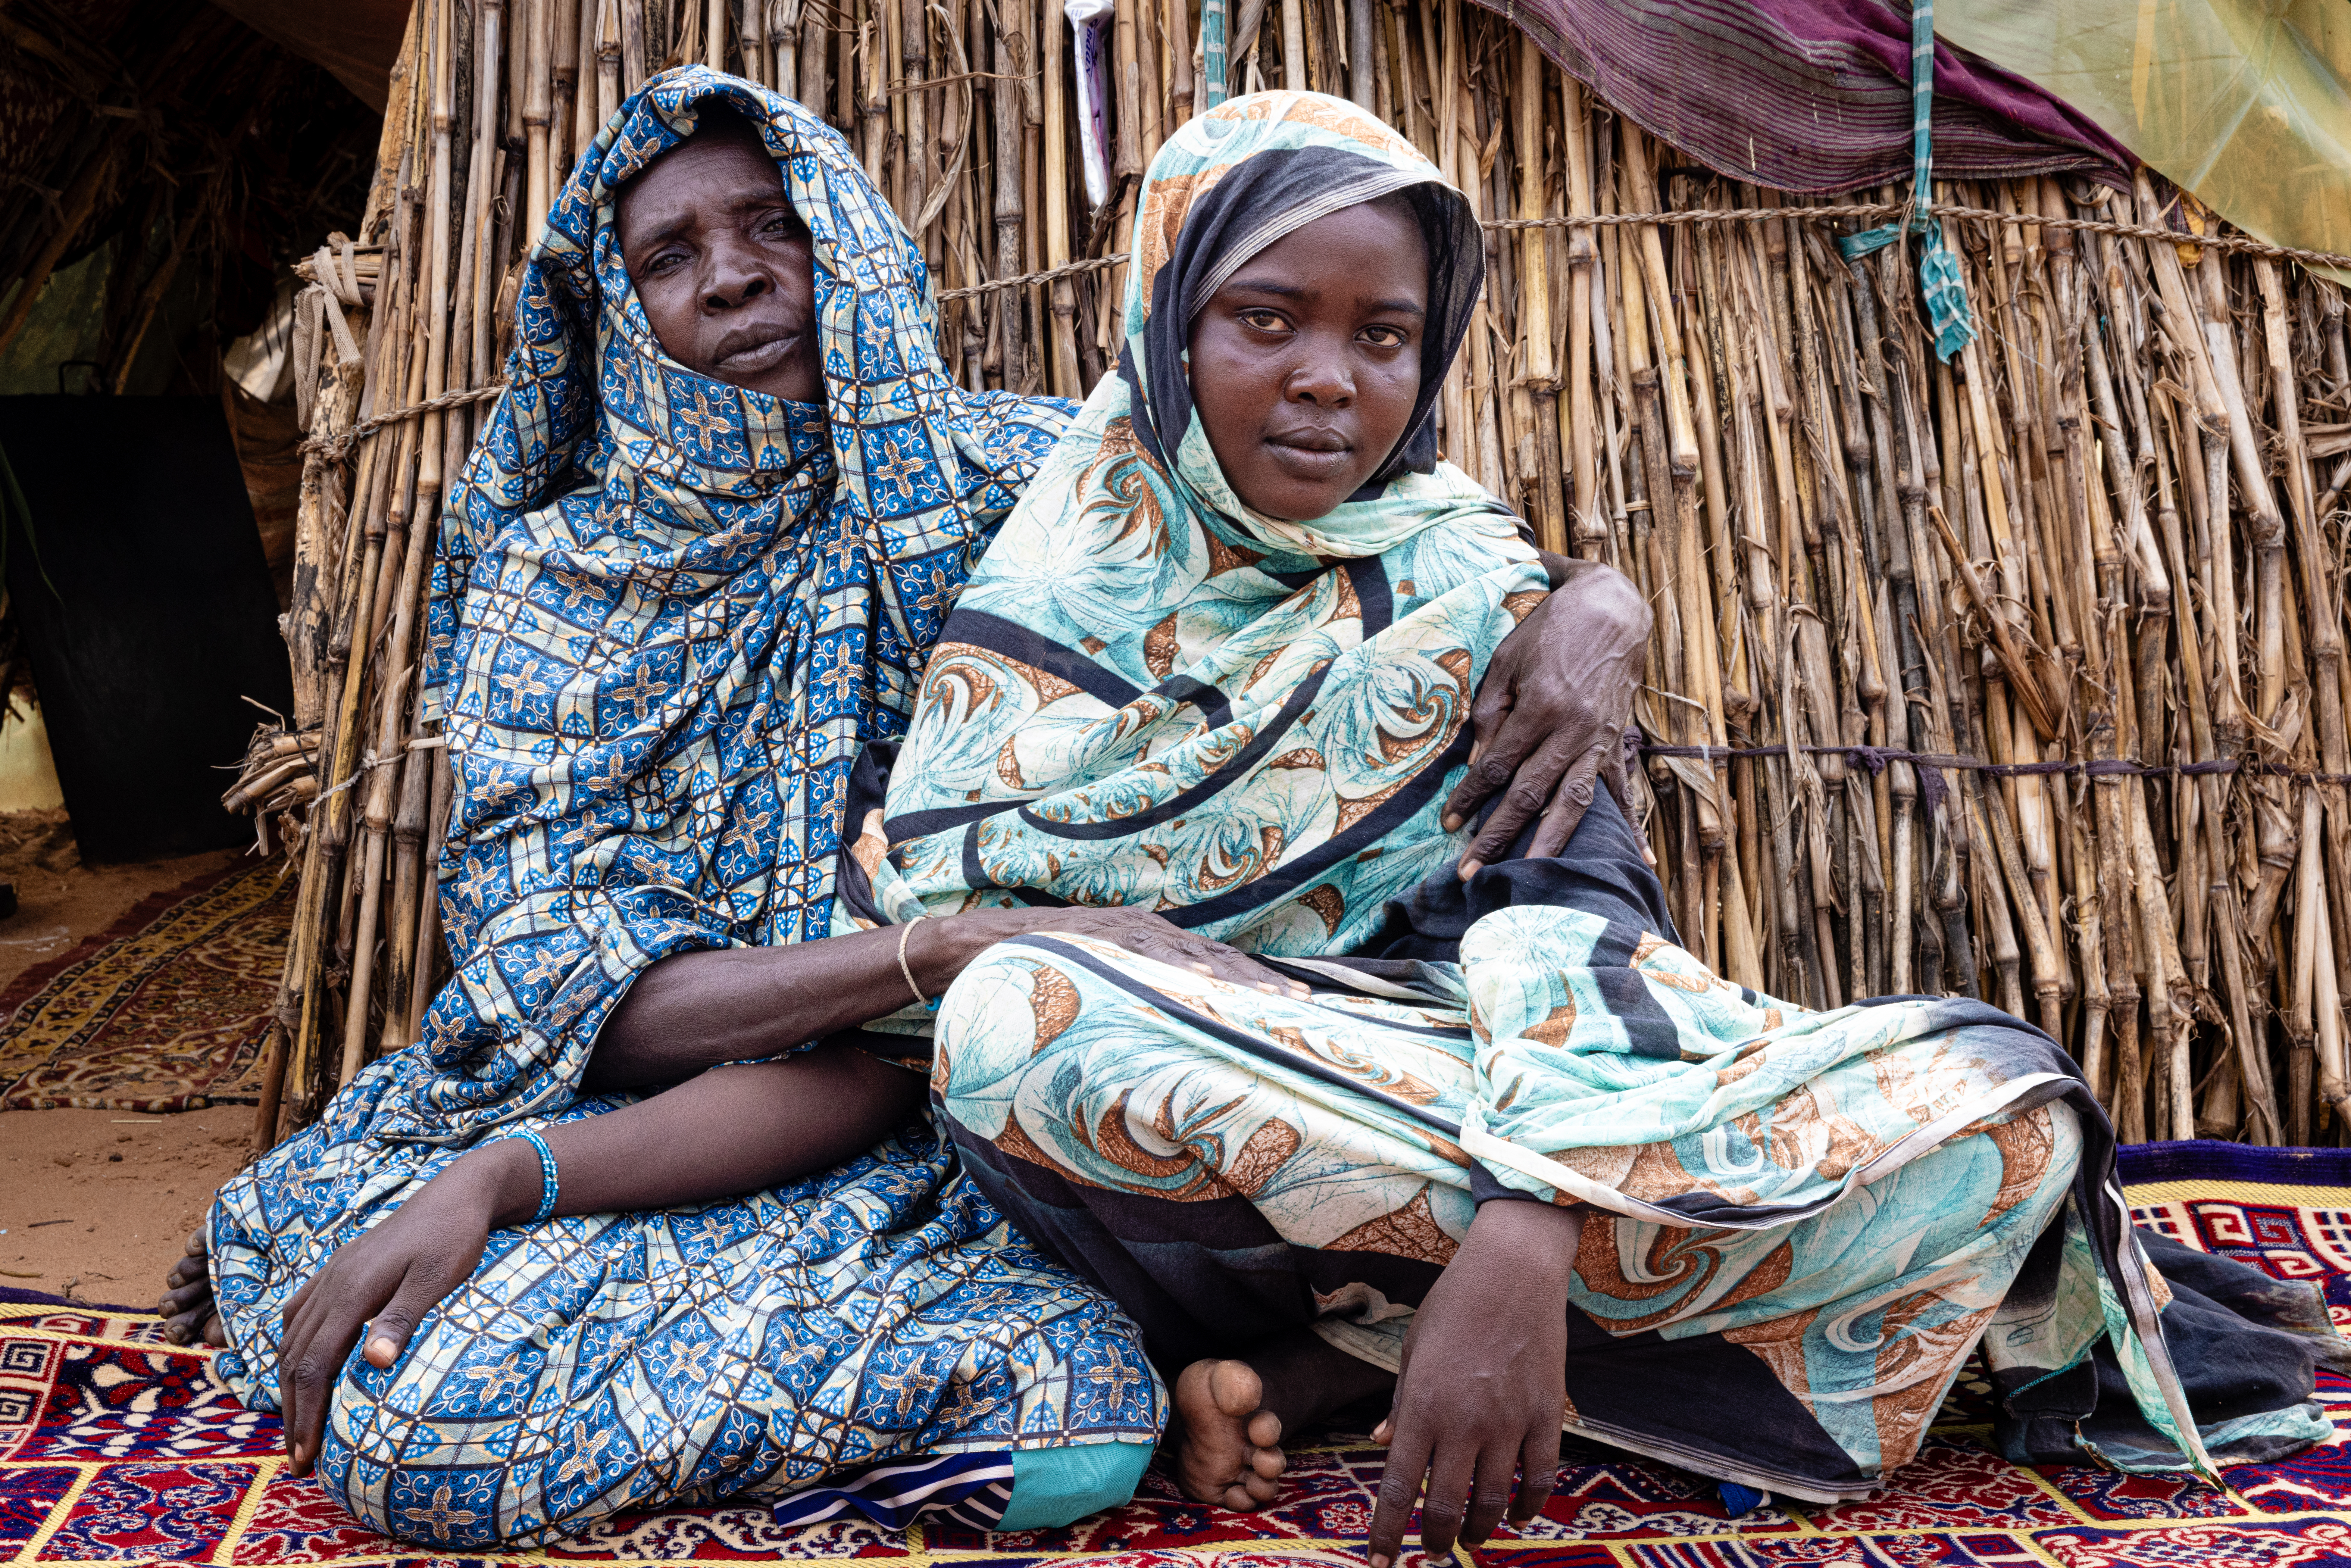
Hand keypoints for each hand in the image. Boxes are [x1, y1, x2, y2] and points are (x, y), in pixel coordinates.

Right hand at [275, 1139, 535, 1474]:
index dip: (305, 1413)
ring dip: (290, 1383)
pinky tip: (300, 1366)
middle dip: (293, 1411)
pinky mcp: (340, 1269)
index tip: (306, 1455)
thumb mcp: (436, 1279)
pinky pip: (300, 1313)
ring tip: (298, 1424)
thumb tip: (374, 1362)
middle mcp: (332, 1284)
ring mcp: (332, 1275)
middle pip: (295, 1358)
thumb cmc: (454, 1238)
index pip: (314, 1365)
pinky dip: (294, 1346)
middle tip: (298, 1458)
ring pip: (292, 1338)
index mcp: (351, 1291)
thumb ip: (403, 1318)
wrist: (458, 1194)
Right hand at [920, 905, 1309, 1000]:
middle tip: (1301, 1009)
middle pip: (1213, 958)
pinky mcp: (1092, 937)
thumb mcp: (1095, 991)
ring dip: (1229, 979)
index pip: (1214, 964)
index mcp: (1148, 943)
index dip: (1256, 983)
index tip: (1298, 1006)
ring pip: (1186, 955)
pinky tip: (1199, 986)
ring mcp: (1117, 932)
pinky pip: (1138, 955)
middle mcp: (1141, 931)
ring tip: (1267, 1003)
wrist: (967, 950)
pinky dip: (1171, 969)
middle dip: (1259, 982)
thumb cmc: (1035, 977)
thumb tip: (1167, 1040)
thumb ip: (1131, 1004)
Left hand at [1366, 1200, 1583, 1566]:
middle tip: (1434, 1551)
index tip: (1381, 1563)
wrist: (1513, 1270)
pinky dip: (1528, 1505)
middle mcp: (1463, 1422)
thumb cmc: (1454, 1305)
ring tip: (1470, 1538)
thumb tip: (1384, 1443)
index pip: (1398, 1487)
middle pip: (1446, 1506)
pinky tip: (1517, 1515)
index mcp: (1422, 1406)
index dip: (1387, 1533)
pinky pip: (1539, 1477)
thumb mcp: (1412, 1350)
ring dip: (1479, 1529)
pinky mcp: (1546, 1415)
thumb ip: (1402, 1404)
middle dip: (1437, 1540)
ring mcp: (1509, 1422)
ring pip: (1492, 1500)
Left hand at [1443, 558, 1648, 877]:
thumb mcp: (1508, 660)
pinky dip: (1630, 828)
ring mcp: (1600, 741)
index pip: (1498, 765)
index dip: (1469, 796)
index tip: (1447, 822)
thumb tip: (1481, 763)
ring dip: (1550, 843)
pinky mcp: (1617, 743)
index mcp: (1540, 707)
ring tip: (1530, 878)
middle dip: (1497, 836)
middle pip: (1530, 794)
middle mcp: (1572, 730)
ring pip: (1573, 803)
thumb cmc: (1551, 631)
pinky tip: (1638, 861)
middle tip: (1469, 872)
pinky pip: (1623, 792)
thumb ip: (1491, 713)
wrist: (1612, 610)